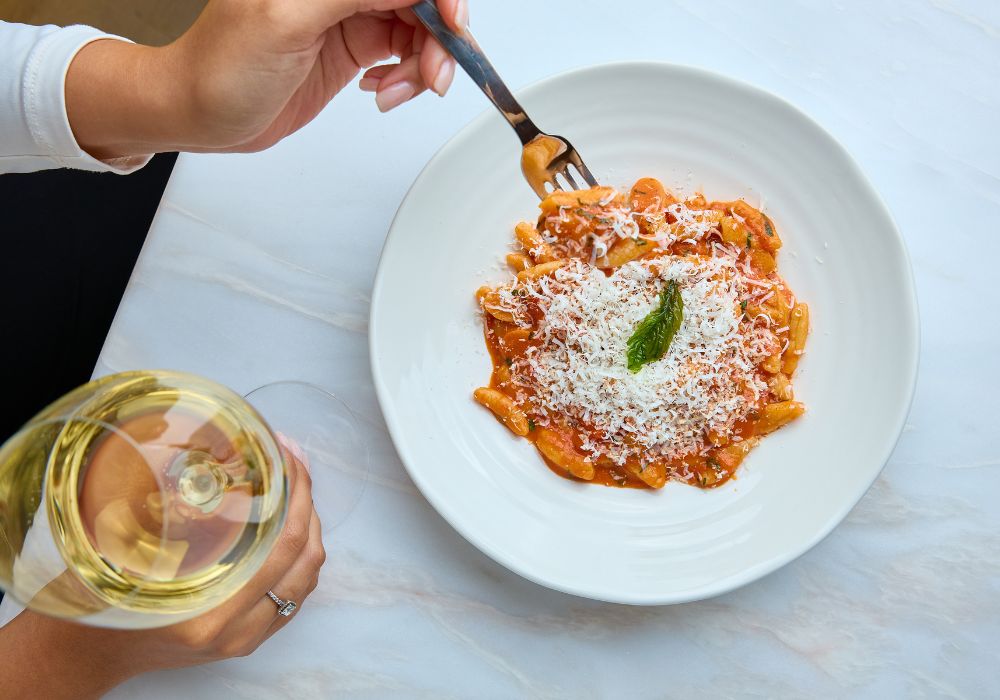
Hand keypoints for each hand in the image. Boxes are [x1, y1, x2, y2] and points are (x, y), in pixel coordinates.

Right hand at [0, 449, 322, 699]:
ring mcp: (249, 636)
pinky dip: (300, 556)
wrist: (92, 654)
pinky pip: (295, 593)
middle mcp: (237, 628)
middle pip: (306, 559)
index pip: (284, 544)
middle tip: (295, 465)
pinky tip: (289, 524)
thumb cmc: (104, 602)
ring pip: (307, 577)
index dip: (297, 495)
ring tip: (295, 488)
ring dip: (309, 529)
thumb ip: (161, 516)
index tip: (289, 458)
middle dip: (308, 504)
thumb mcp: (123, 553)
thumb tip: (198, 460)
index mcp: (210, 610)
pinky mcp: (252, 637)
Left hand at [65, 0, 466, 159]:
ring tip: (396, 92)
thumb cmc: (220, 69)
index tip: (452, 30)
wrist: (199, 113)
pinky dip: (408, 75)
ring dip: (423, 64)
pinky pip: (404, 51)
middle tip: (431, 77)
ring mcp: (349, 14)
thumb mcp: (286, 21)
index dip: (440, 0)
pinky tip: (382, 90)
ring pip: (419, 27)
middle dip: (437, 39)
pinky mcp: (353, 45)